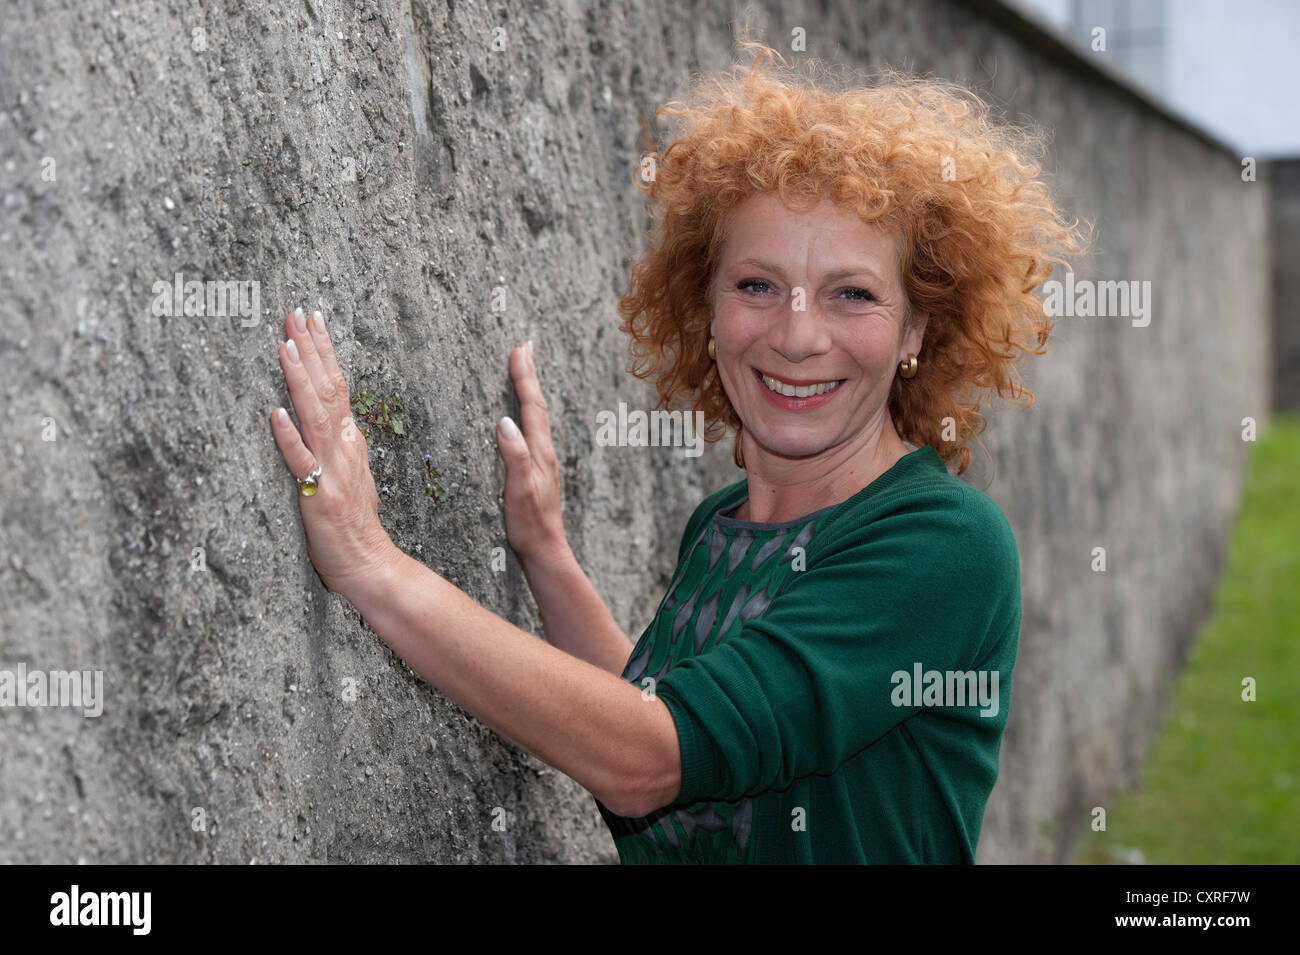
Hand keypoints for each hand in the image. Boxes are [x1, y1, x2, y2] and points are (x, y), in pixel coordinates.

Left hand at [270, 308, 396, 595]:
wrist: (370, 563)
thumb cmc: (354, 524)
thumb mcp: (350, 473)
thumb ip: (337, 443)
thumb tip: (322, 415)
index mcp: (350, 441)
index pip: (337, 385)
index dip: (323, 350)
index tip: (311, 319)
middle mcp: (344, 447)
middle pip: (328, 389)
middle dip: (311, 349)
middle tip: (296, 314)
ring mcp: (333, 469)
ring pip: (315, 415)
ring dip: (299, 379)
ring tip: (285, 346)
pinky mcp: (319, 494)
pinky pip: (301, 461)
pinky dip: (288, 436)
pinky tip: (275, 413)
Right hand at [495, 342, 569, 565]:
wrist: (545, 550)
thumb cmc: (530, 523)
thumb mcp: (518, 489)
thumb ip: (514, 455)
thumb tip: (505, 422)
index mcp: (540, 452)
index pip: (531, 406)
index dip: (524, 377)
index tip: (519, 350)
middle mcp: (544, 452)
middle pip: (537, 406)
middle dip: (528, 375)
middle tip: (524, 348)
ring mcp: (543, 461)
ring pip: (536, 417)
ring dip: (529, 391)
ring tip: (523, 373)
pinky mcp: (537, 471)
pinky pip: (533, 432)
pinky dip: (527, 413)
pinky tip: (522, 418)